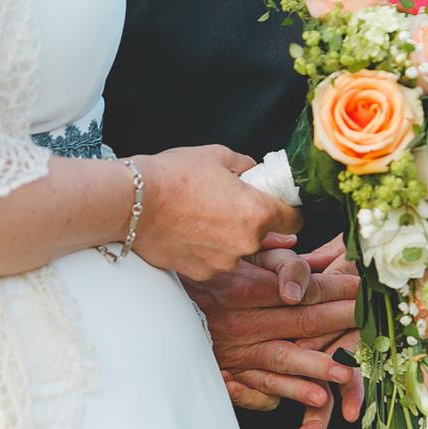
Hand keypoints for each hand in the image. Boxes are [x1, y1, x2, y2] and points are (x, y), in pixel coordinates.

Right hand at [135, 145, 301, 280]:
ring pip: (237, 249)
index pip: (294, 219)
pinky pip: (214, 260)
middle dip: (250, 221)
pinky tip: (188, 232)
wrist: (133, 201)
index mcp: (258, 212)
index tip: (278, 205)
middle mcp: (246, 242)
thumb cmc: (174, 175)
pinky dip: (206, 249)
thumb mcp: (218, 156)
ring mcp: (224, 261)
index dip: (288, 210)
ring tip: (200, 216)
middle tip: (225, 204)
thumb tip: (255, 171)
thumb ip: (246, 166)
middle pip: (262, 235)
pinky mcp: (202, 272)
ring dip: (227, 237)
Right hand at [182, 243, 363, 428]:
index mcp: (246, 287)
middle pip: (301, 321)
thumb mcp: (236, 257)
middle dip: (339, 320)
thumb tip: (313, 253)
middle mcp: (242, 320)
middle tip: (371, 319)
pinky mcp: (230, 370)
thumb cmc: (201, 275)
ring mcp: (236, 349)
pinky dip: (290, 392)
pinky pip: (263, 385)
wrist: (154, 306)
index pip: (302, 288)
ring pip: (284, 358)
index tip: (363, 286)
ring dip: (317, 366)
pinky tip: (317, 398)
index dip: (336, 288)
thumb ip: (276, 256)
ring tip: (347, 371)